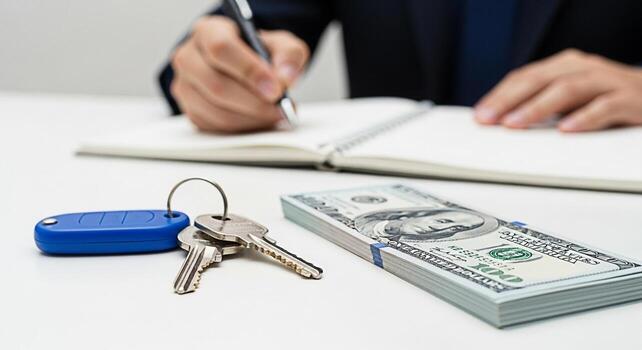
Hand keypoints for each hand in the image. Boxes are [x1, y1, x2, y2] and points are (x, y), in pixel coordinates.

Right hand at [170, 16, 308, 131]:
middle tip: (281, 107)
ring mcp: (185, 86)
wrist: (244, 68)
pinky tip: (261, 120)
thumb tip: (285, 78)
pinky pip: (217, 127)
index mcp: (208, 31)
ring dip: (252, 118)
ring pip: (217, 111)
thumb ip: (288, 55)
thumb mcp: (280, 44)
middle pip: (217, 84)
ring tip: (276, 114)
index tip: (276, 88)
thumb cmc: (258, 53)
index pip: (221, 48)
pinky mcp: (191, 111)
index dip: (249, 70)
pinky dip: (244, 128)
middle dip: (254, 102)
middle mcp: (188, 57)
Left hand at [474, 49, 641, 131]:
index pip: (524, 77)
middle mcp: (585, 68)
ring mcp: (608, 82)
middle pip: (540, 79)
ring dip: (537, 107)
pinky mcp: (631, 100)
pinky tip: (565, 130)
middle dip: (509, 99)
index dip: (499, 95)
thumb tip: (503, 121)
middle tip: (488, 119)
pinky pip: (605, 107)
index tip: (479, 115)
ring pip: (568, 89)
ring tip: (515, 123)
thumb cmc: (607, 99)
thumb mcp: (570, 99)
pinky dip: (584, 117)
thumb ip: (542, 105)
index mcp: (566, 66)